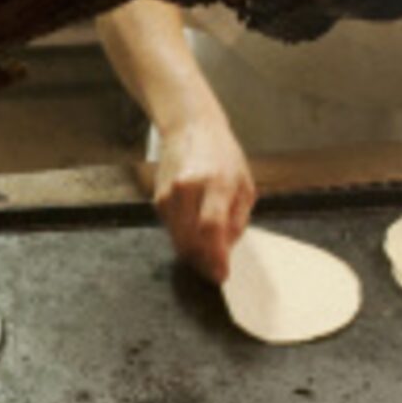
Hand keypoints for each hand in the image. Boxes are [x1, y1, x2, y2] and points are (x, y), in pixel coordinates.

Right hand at [152, 115, 255, 283]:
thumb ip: (237, 219)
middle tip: (215, 271)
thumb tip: (225, 250)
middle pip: (191, 239)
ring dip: (194, 253)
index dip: (216, 256)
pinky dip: (184, 238)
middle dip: (204, 262)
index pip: (212, 227)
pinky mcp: (158, 199)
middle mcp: (188, 188)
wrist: (190, 128)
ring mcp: (169, 194)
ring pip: (178, 240)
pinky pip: (172, 231)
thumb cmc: (222, 156)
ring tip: (209, 253)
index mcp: (216, 182)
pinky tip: (196, 230)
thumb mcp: (244, 184)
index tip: (222, 274)